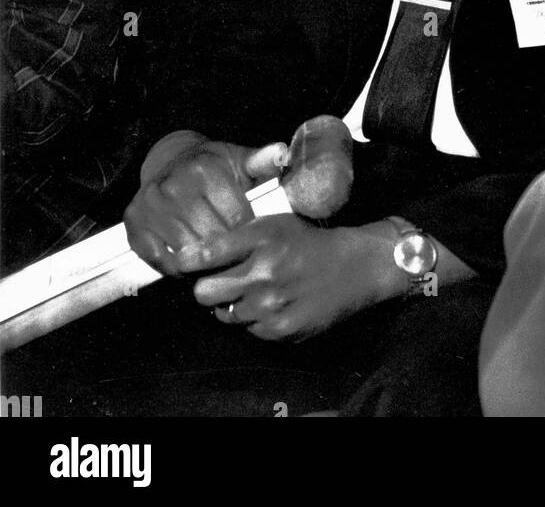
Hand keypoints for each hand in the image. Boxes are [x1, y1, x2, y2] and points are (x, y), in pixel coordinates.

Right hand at [124, 134, 286, 274]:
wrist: (170, 162)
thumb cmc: (213, 168)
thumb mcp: (239, 160)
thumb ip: (262, 161)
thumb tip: (282, 153)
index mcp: (205, 170)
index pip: (237, 219)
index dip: (248, 234)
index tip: (251, 239)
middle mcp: (174, 185)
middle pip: (212, 238)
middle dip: (227, 251)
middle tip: (236, 257)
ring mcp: (151, 204)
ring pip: (187, 252)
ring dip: (203, 264)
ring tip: (216, 263)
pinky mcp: (134, 222)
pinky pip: (159, 259)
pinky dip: (175, 269)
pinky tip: (189, 263)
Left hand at [183, 216, 397, 340]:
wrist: (353, 267)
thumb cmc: (307, 242)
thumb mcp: (274, 223)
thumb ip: (236, 237)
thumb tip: (193, 255)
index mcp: (260, 237)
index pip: (205, 253)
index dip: (187, 260)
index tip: (183, 263)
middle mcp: (263, 271)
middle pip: (203, 293)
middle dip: (207, 288)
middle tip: (221, 282)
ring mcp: (271, 304)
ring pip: (223, 315)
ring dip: (233, 305)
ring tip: (255, 292)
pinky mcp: (281, 329)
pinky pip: (248, 330)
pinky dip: (256, 320)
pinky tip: (274, 305)